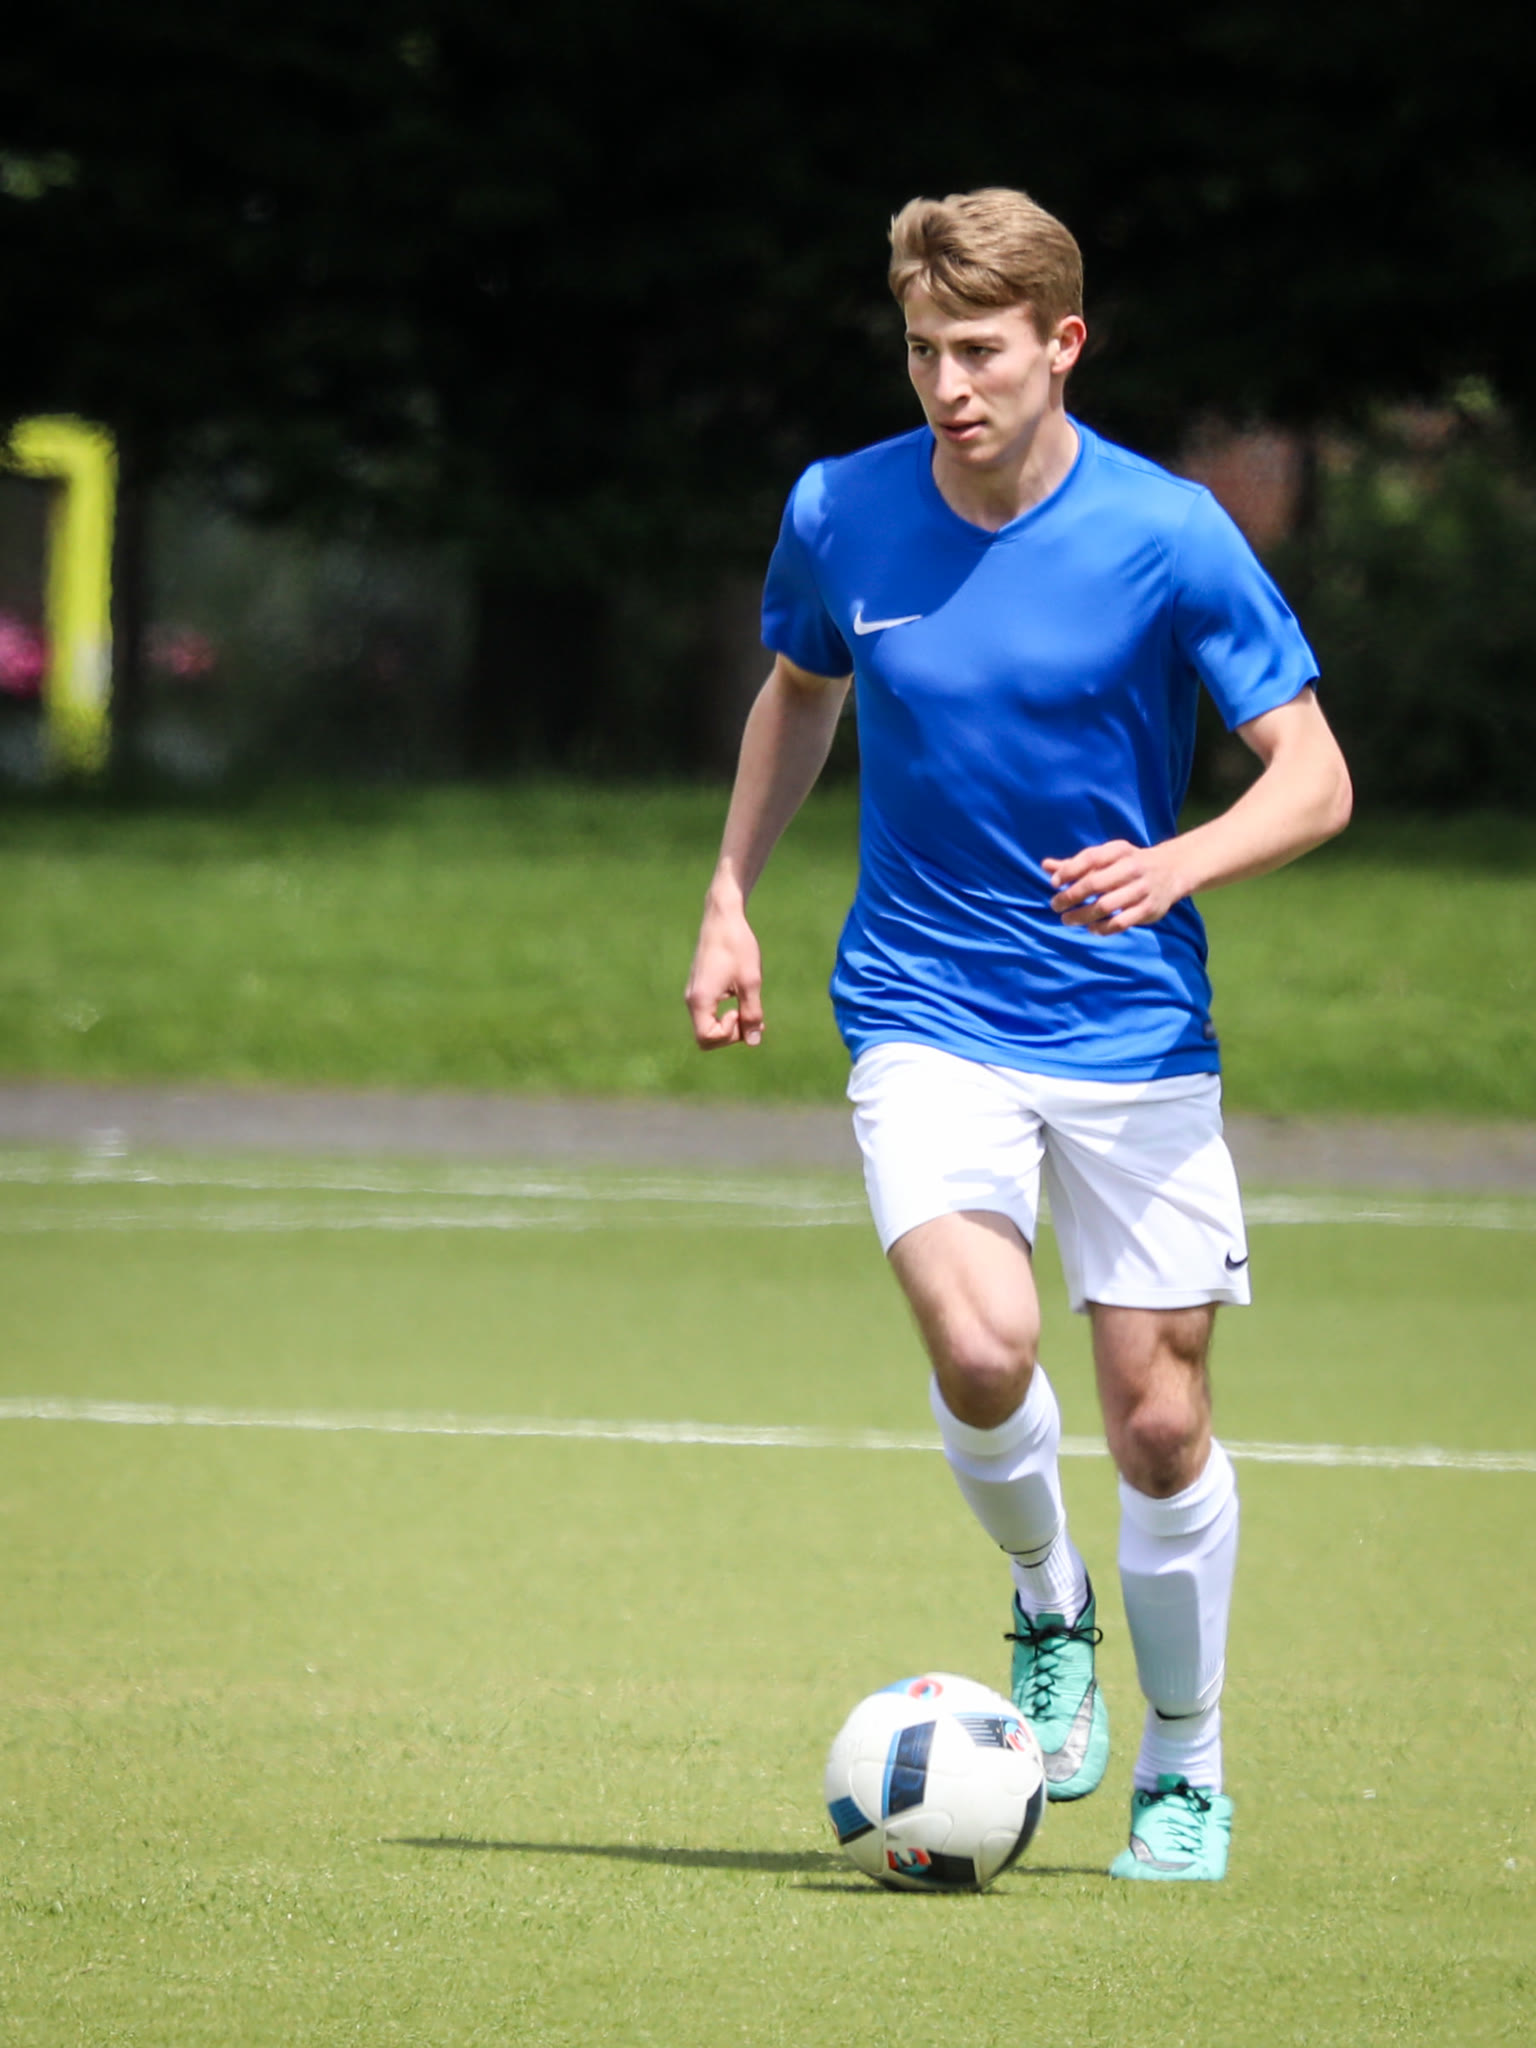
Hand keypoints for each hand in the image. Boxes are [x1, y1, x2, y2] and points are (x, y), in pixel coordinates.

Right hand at [685, 896, 764, 1047]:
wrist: (723, 917)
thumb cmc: (737, 946)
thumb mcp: (750, 982)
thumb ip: (752, 1014)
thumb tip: (754, 1042)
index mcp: (700, 999)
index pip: (706, 1038)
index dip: (727, 1035)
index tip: (740, 1011)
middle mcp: (692, 999)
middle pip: (705, 1037)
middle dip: (730, 1034)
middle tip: (752, 1017)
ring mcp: (694, 993)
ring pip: (707, 1025)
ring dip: (730, 1024)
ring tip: (750, 1008)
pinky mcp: (699, 987)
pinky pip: (709, 1013)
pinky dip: (725, 1014)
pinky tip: (742, 999)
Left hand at [1043, 840, 1186, 934]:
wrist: (1170, 871)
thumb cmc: (1127, 864)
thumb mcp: (1106, 857)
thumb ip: (1075, 864)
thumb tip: (1044, 866)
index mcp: (1119, 851)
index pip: (1089, 858)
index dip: (1068, 871)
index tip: (1054, 883)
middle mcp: (1131, 868)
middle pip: (1094, 884)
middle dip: (1070, 897)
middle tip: (1056, 905)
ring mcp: (1141, 889)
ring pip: (1105, 906)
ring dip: (1082, 915)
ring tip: (1067, 919)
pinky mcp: (1148, 909)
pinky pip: (1120, 922)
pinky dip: (1102, 928)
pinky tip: (1090, 928)